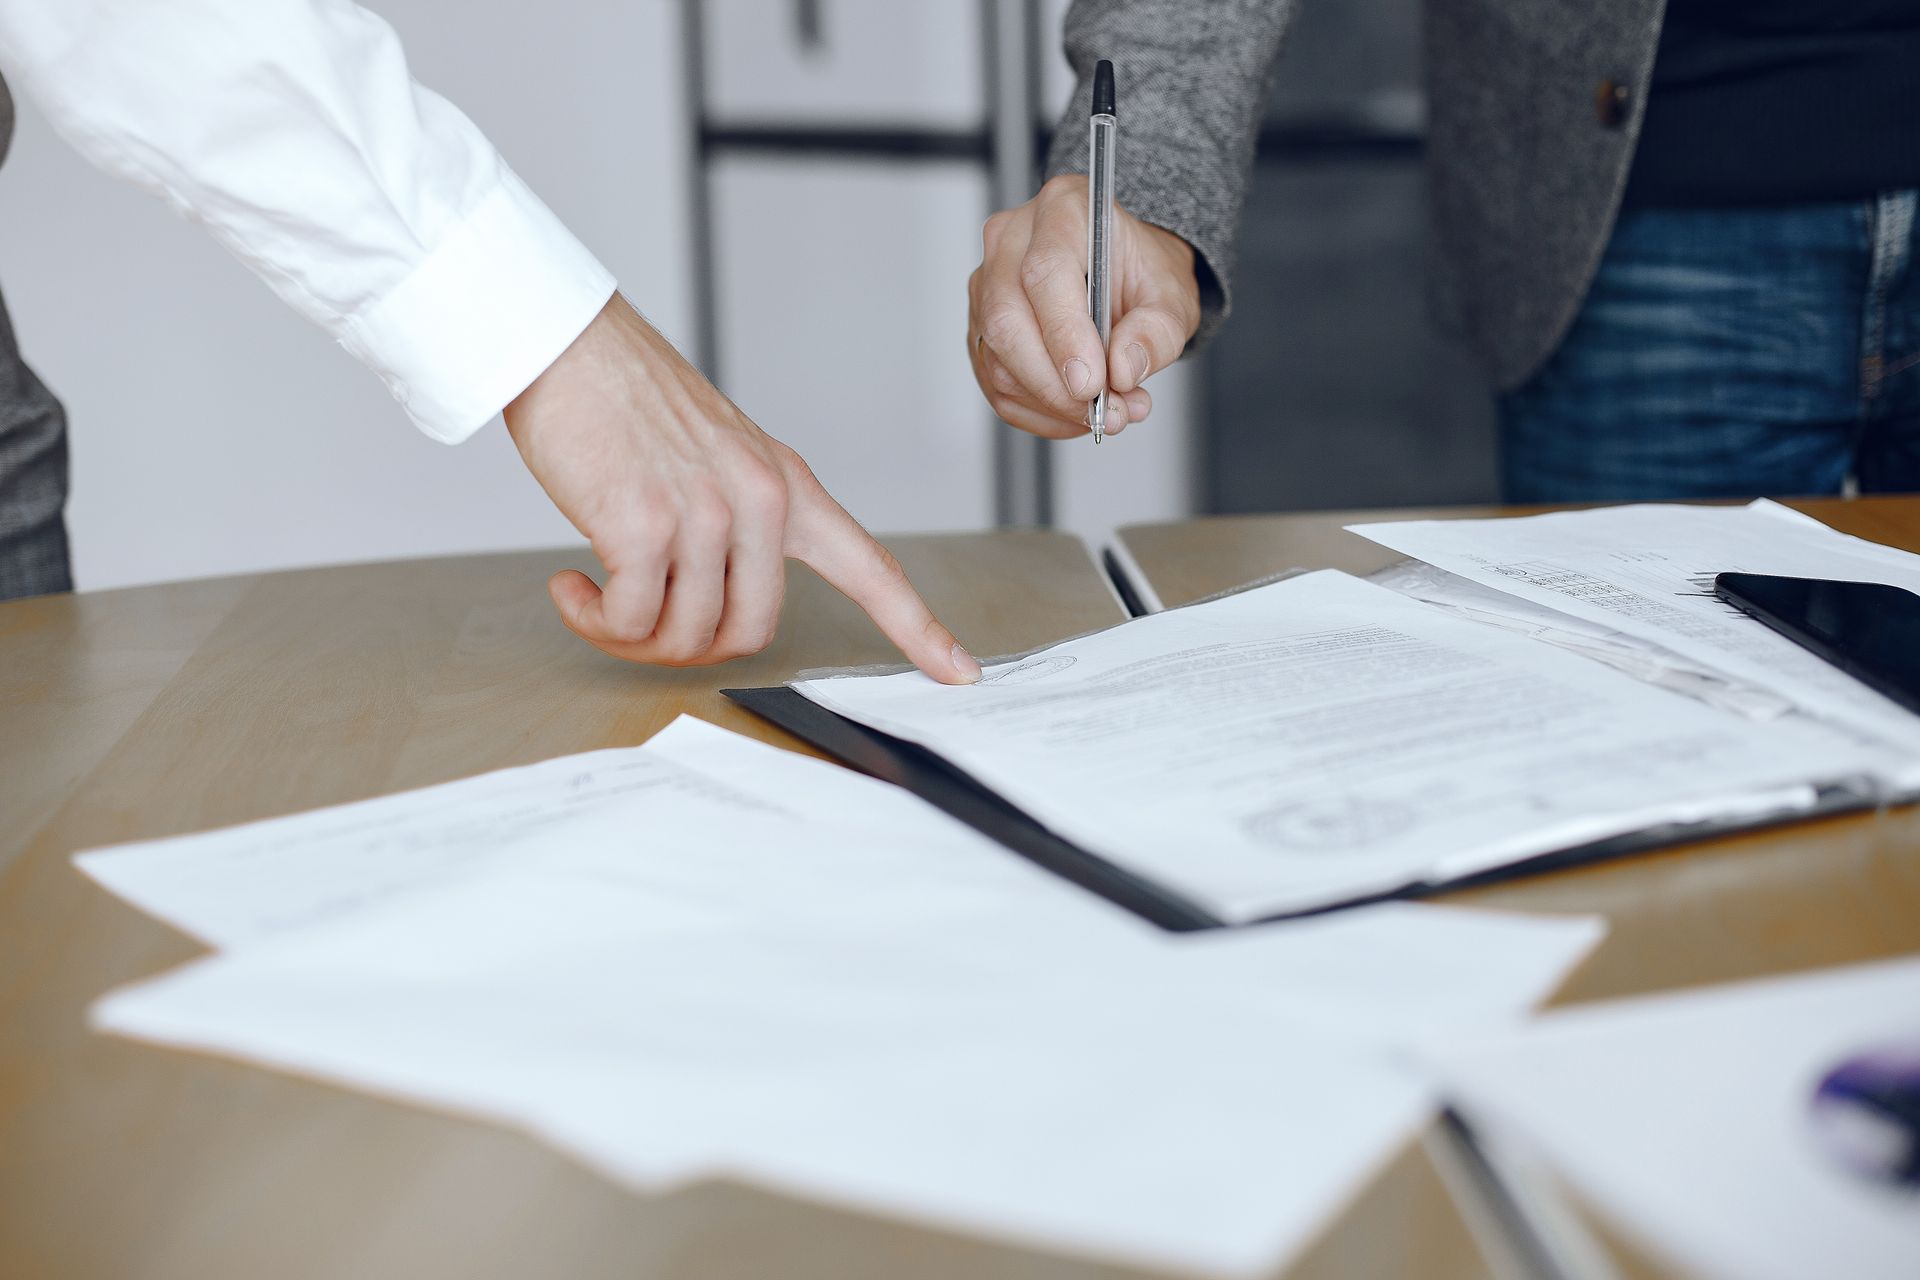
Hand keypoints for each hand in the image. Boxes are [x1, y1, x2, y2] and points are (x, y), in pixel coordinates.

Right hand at [505, 295, 981, 683]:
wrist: (568, 345)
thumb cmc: (628, 404)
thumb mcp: (718, 456)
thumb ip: (741, 524)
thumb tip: (715, 610)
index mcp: (788, 487)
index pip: (870, 568)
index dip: (918, 628)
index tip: (960, 671)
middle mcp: (762, 500)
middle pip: (751, 633)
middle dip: (688, 648)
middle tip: (638, 621)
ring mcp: (707, 512)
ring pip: (686, 636)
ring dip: (630, 636)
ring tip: (596, 596)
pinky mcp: (644, 524)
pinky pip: (630, 620)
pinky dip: (595, 620)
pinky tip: (571, 587)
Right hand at [967, 174, 1200, 438]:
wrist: (1125, 276)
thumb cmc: (1142, 274)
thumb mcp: (1173, 297)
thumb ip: (1157, 331)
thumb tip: (1122, 368)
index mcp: (1063, 210)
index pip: (1045, 274)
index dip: (1065, 336)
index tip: (1092, 385)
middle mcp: (1011, 240)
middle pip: (1007, 320)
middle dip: (1055, 384)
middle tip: (1105, 413)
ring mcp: (986, 284)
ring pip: (998, 360)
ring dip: (1052, 404)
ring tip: (1107, 413)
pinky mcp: (979, 327)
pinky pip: (996, 384)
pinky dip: (1039, 412)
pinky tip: (1076, 413)